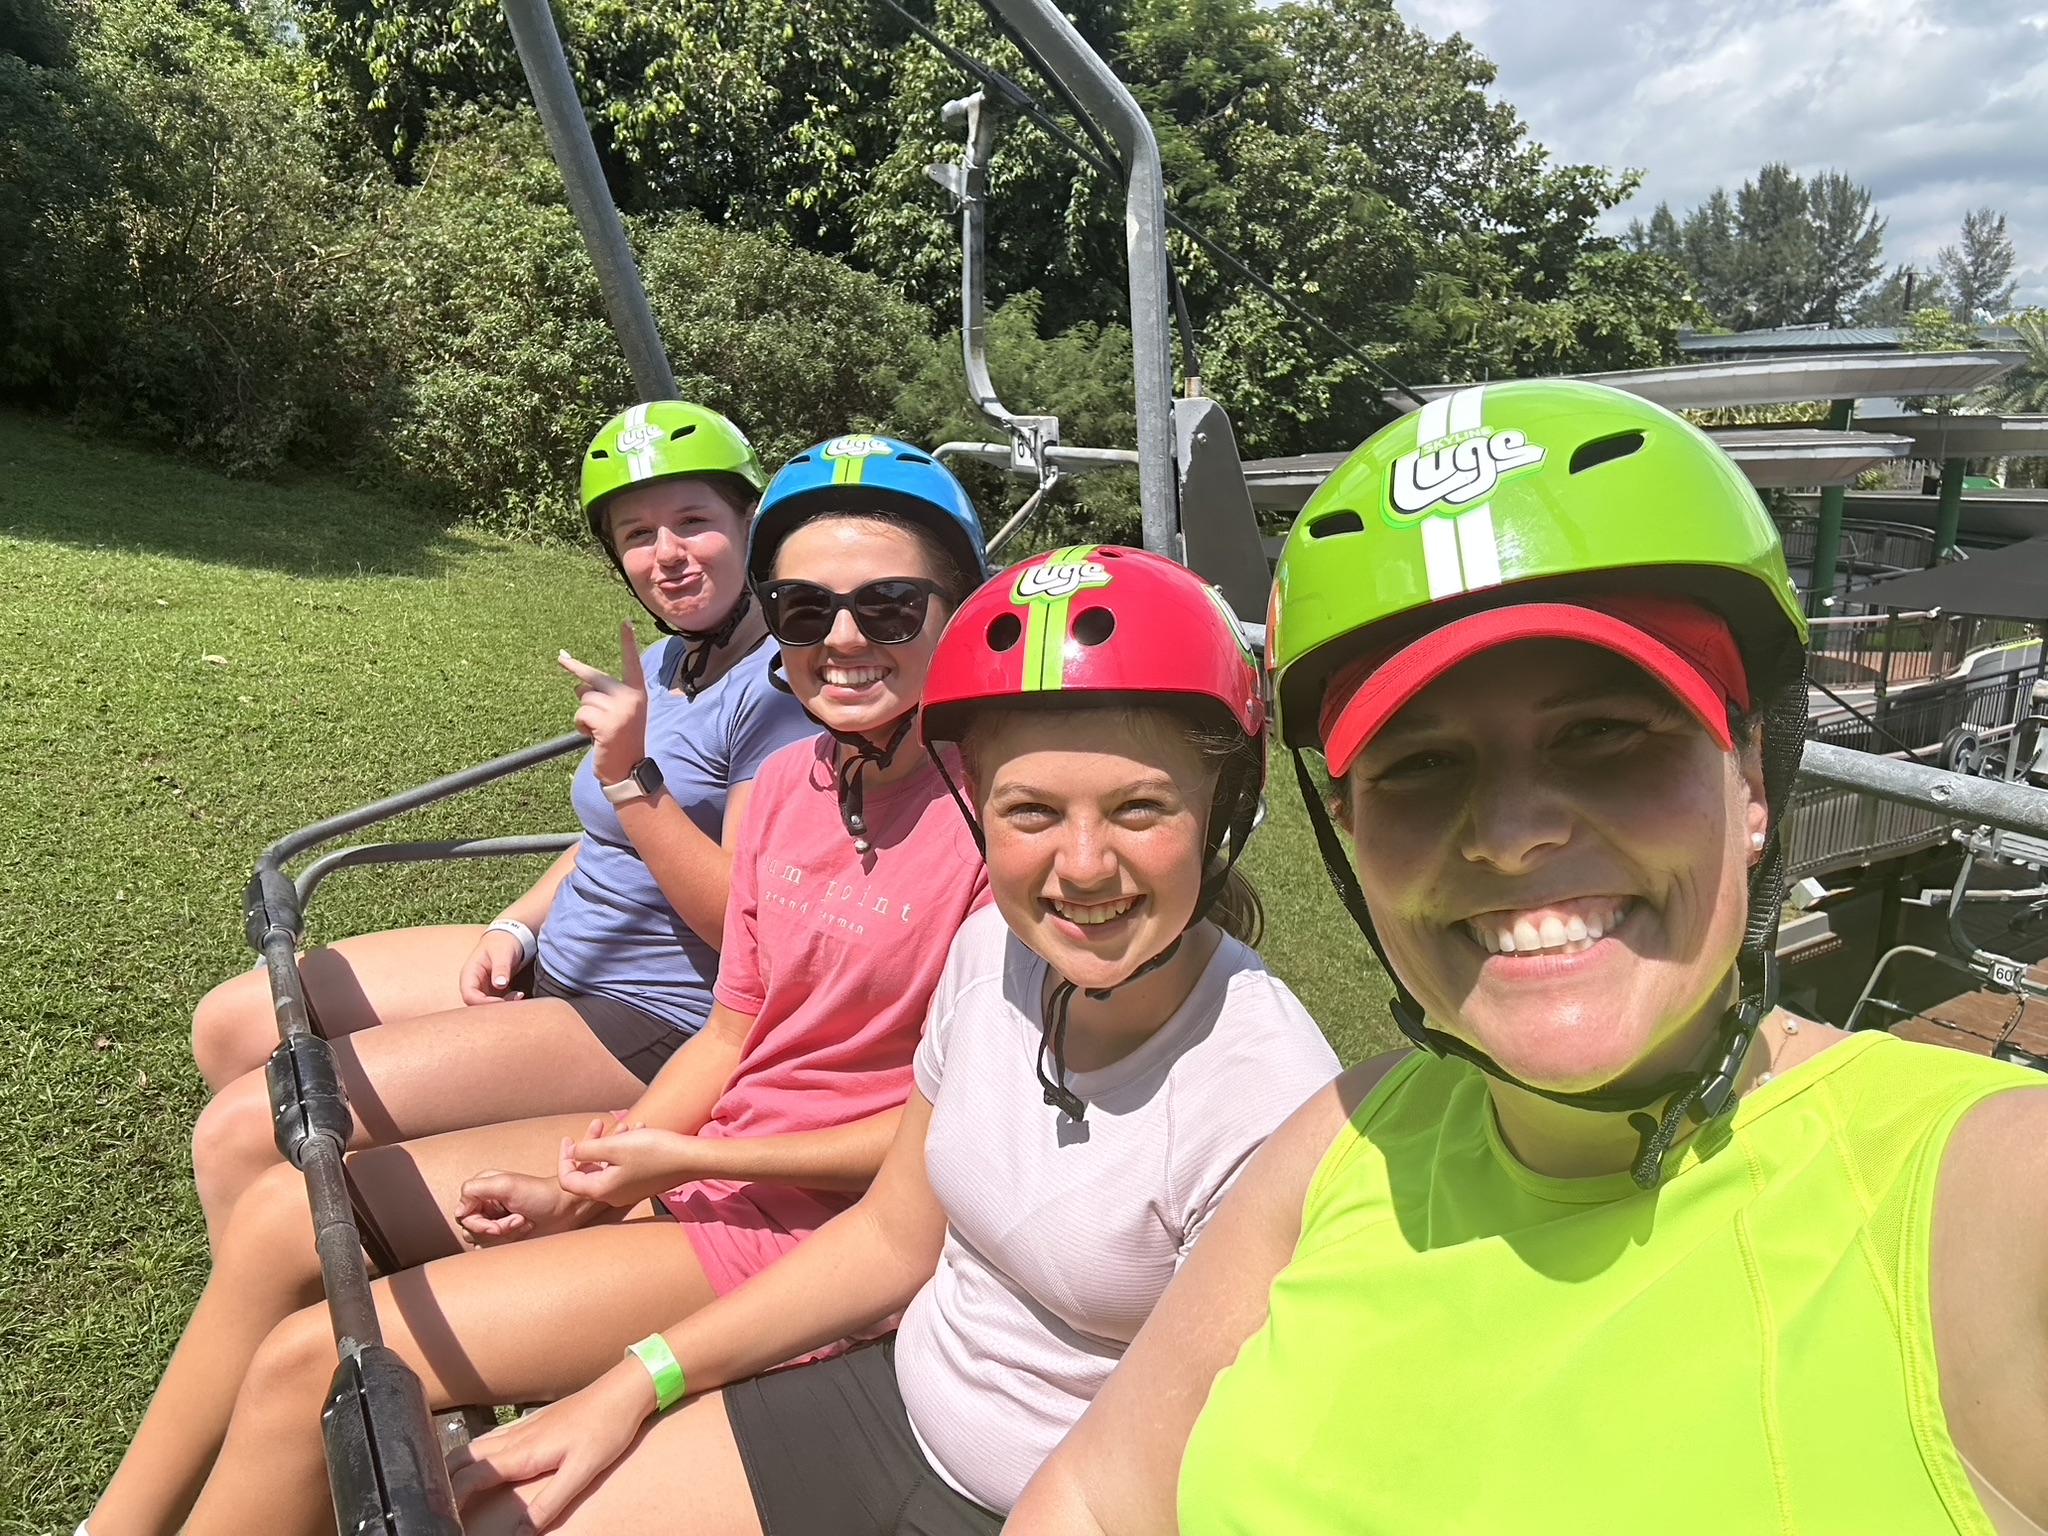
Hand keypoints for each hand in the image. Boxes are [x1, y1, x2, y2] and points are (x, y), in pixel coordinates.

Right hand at [448, 1361, 657, 1530]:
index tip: (444, 1518)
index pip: (472, 1476)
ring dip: (458, 1464)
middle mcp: (516, 1436)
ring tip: (450, 1486)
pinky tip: (484, 1459)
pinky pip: (493, 1437)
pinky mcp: (535, 1421)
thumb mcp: (581, 1472)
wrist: (624, 1390)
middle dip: (445, 1479)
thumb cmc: (607, 1429)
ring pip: (476, 1444)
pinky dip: (477, 1452)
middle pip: (464, 1457)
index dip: (453, 1499)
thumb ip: (548, 1504)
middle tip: (437, 1503)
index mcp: (523, 1452)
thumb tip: (519, 1534)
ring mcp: (524, 1425)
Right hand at [455, 1169, 592, 1244]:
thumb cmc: (540, 1194)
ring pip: (481, 1241)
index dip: (478, 1222)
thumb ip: (475, 1189)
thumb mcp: (506, 1184)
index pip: (462, 1213)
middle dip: (496, 1229)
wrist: (565, 1209)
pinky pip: (492, 1248)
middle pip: (470, 1230)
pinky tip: (525, 1230)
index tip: (499, 1221)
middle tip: (519, 1219)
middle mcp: (485, 1205)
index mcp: (483, 1189)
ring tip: (524, 1222)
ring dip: (505, 1234)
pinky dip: (509, 1241)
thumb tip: (459, 1210)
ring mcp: (494, 1221)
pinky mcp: (504, 1236)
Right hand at [459, 928, 529, 1006]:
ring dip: (502, 1006)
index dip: (483, 1003)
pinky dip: (507, 1002)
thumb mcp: (502, 952)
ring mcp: (483, 988)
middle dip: (494, 1007)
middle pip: (477, 1004)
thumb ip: (501, 968)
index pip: (469, 995)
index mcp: (470, 974)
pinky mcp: (493, 991)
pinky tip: (519, 996)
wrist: (508, 937)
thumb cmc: (502, 942)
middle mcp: (474, 984)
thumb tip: (499, 984)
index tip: (501, 1001)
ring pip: (488, 1006)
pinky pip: (497, 1002)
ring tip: (519, 996)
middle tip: (513, 1002)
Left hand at [556, 1117, 700, 1207]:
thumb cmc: (653, 1151)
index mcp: (601, 1189)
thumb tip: (572, 1153)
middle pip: (587, 1174)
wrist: (690, 1160)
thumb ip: (587, 1150)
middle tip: (597, 1126)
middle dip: (589, 1147)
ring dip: (610, 1145)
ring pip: (607, 1168)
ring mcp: (628, 1192)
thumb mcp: (614, 1146)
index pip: (567, 1180)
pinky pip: (623, 1168)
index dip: (563, 1158)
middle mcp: (612, 1196)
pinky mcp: (641, 1185)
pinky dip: (624, 1150)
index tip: (569, 1138)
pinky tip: (638, 1132)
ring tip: (624, 1124)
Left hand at [559, 621, 650, 787]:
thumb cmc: (621, 741)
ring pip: (584, 699)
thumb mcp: (617, 715)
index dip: (628, 642)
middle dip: (575, 670)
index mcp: (637, 693)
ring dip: (584, 716)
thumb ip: (602, 697)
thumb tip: (576, 685)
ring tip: (597, 731)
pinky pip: (581, 715)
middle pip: (593, 679)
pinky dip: (581, 727)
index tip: (626, 622)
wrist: (628, 769)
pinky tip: (594, 737)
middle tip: (560, 657)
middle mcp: (631, 698)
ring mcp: (620, 710)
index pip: (632, 663)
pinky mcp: (607, 724)